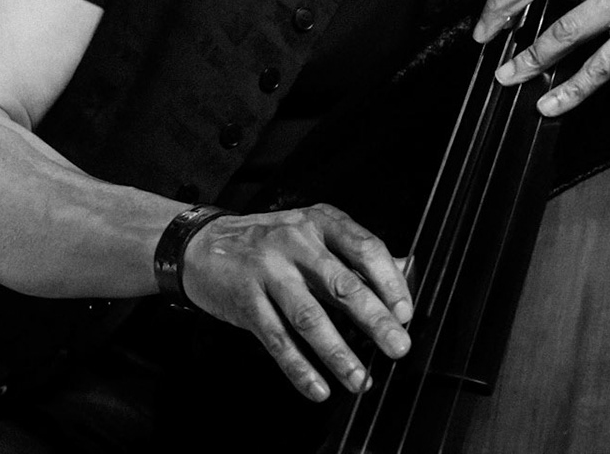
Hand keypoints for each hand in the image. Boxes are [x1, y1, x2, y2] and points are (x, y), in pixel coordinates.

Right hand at [179, 204, 413, 400]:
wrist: (204, 244)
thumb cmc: (269, 242)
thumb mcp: (314, 234)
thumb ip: (355, 254)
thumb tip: (404, 271)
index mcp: (321, 223)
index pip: (365, 248)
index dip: (390, 282)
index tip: (405, 312)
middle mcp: (297, 243)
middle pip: (342, 285)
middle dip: (375, 321)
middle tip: (398, 348)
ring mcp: (269, 271)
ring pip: (310, 318)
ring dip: (339, 353)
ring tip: (360, 379)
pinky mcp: (246, 301)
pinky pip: (277, 339)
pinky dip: (300, 368)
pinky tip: (319, 387)